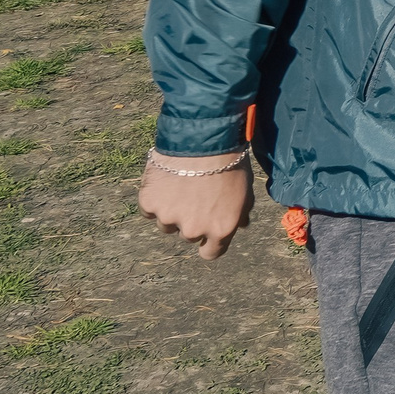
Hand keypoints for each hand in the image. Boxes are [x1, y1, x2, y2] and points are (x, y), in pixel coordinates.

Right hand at [137, 154, 252, 259]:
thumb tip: (241, 225)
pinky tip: (166, 182)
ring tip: (181, 186)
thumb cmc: (230, 162)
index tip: (206, 234)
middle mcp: (193, 230)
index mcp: (220, 229)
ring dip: (172, 212)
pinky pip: (150, 210)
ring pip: (167, 224)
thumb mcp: (245, 190)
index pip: (210, 253)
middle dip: (192, 220)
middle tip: (196, 196)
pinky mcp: (149, 205)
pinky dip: (156, 199)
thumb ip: (242, 212)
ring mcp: (169, 219)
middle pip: (188, 235)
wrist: (203, 140)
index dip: (208, 244)